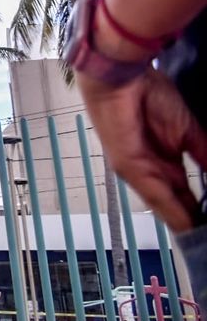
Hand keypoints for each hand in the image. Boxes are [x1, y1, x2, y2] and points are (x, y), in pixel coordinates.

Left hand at [77, 68, 206, 230]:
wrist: (123, 77)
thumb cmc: (149, 96)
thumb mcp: (189, 133)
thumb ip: (205, 158)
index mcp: (166, 165)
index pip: (188, 199)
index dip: (202, 215)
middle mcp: (153, 174)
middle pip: (178, 210)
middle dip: (197, 227)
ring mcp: (140, 173)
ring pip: (168, 209)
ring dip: (189, 227)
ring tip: (204, 243)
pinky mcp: (129, 167)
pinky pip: (156, 196)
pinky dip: (176, 214)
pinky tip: (192, 229)